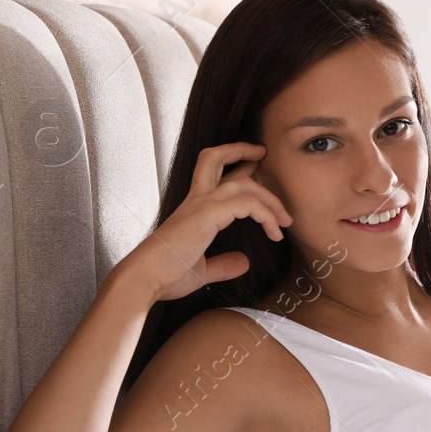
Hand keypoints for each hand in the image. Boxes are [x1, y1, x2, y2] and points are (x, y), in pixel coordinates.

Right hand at [118, 142, 293, 301]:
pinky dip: (266, 214)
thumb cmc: (166, 276)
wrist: (144, 280)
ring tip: (286, 219)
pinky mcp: (207, 215)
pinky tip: (275, 232)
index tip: (255, 166)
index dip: (233, 164)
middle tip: (265, 155)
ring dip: (270, 198)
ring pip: (243, 183)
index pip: (212, 174)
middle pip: (216, 158)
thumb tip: (243, 262)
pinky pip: (246, 203)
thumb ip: (223, 265)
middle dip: (243, 151)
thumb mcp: (202, 270)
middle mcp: (195, 200)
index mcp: (192, 209)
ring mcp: (200, 205)